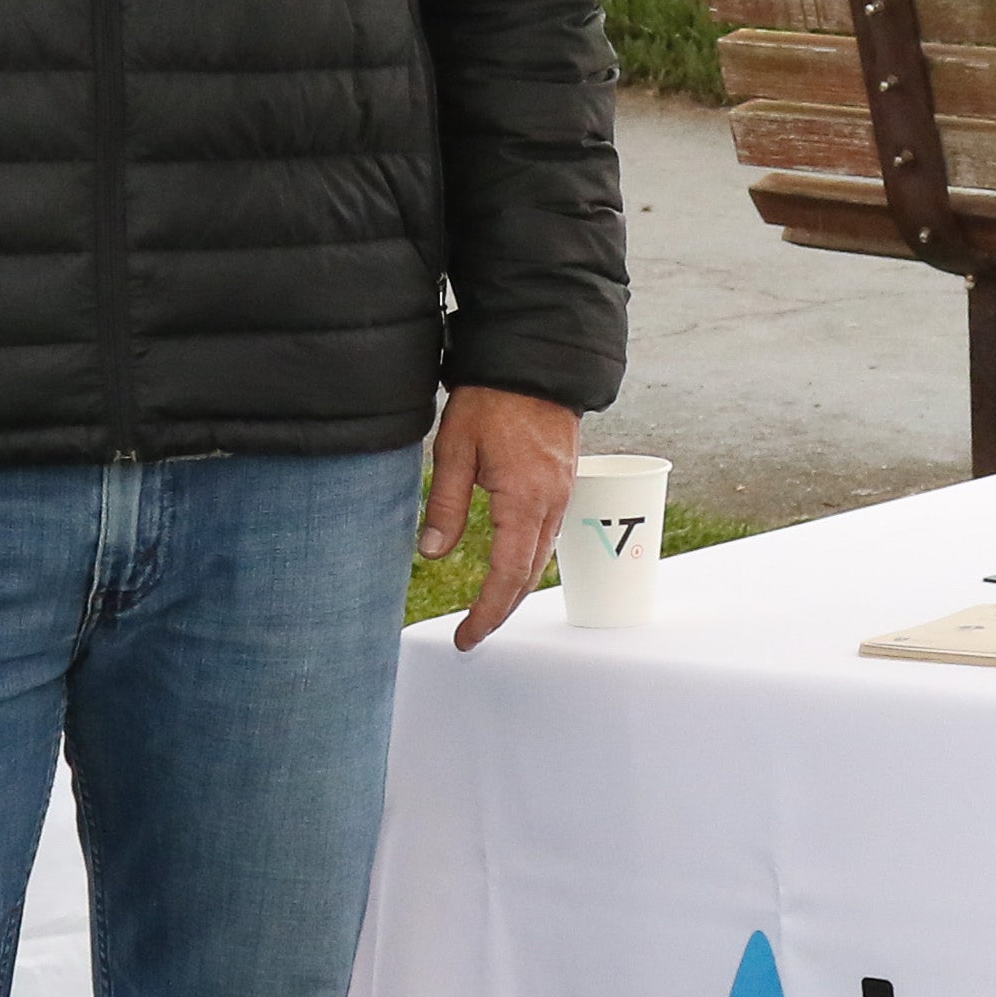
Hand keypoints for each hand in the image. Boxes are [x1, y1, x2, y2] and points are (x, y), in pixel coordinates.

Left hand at [420, 386, 582, 650]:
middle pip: (529, 575)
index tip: (467, 637)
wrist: (532, 359)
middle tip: (473, 634)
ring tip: (488, 609)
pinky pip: (550, 534)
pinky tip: (512, 566)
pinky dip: (530, 561)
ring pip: (543, 557)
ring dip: (517, 588)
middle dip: (502, 609)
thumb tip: (432, 554)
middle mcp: (552, 502)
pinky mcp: (563, 481)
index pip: (507, 575)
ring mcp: (563, 492)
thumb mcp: (454, 450)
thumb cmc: (490, 398)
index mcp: (524, 500)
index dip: (487, 612)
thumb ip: (445, 506)